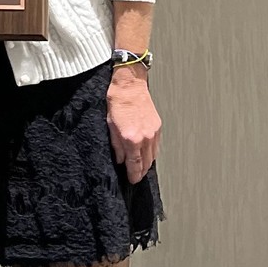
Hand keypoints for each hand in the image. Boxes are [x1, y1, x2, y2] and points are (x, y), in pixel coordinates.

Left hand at [106, 68, 160, 184]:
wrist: (130, 86)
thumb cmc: (117, 102)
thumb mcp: (110, 126)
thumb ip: (116, 146)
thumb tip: (120, 159)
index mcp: (132, 139)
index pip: (135, 165)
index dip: (134, 175)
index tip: (132, 180)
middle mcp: (146, 137)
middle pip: (147, 163)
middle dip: (141, 171)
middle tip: (135, 175)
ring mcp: (153, 132)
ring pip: (153, 155)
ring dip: (147, 163)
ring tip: (139, 167)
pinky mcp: (157, 126)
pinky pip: (156, 145)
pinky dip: (151, 152)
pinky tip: (145, 153)